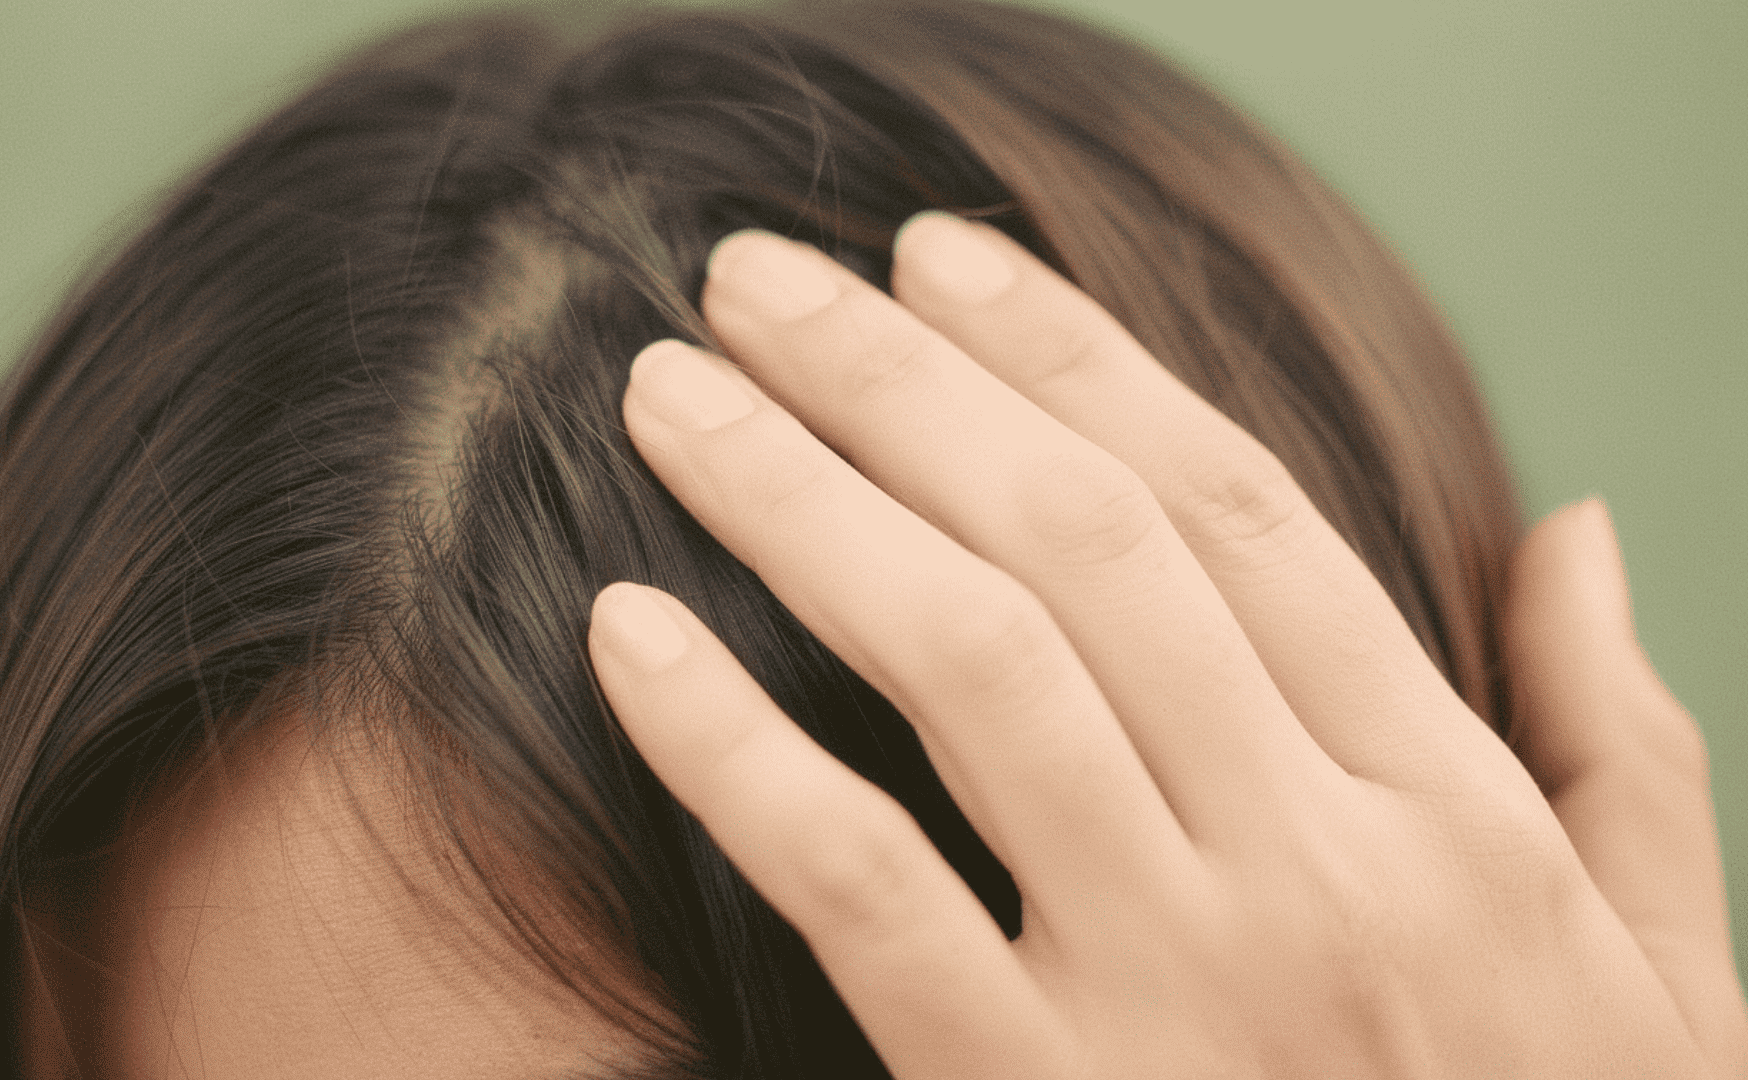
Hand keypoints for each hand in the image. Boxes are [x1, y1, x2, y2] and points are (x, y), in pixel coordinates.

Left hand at [586, 212, 1739, 1076]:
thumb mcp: (1656, 973)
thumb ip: (1623, 743)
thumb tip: (1571, 527)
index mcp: (1457, 812)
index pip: (1240, 511)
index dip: (1075, 358)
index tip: (940, 261)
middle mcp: (1324, 868)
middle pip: (1084, 544)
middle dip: (902, 382)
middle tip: (755, 279)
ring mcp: (1183, 992)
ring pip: (971, 666)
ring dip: (801, 504)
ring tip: (673, 395)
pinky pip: (864, 890)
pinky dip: (732, 750)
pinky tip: (626, 637)